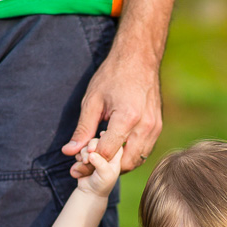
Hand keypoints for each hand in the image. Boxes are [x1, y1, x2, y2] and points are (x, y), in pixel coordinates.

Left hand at [63, 48, 161, 178]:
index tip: (79, 161)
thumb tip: (69, 152)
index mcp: (126, 118)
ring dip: (119, 164)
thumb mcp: (92, 101)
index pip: (107, 153)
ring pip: (137, 161)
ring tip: (103, 154)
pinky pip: (144, 151)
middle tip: (90, 162)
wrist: (139, 58)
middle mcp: (144, 126)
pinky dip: (130, 155)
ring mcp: (154, 128)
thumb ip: (82, 129)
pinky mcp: (158, 127)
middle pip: (124, 163)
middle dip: (105, 168)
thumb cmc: (113, 75)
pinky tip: (116, 147)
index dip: (90, 161)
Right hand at [76, 138, 122, 196]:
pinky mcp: (84, 157)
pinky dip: (78, 157)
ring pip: (86, 146)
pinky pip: (78, 152)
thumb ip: (100, 163)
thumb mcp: (105, 174)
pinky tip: (80, 164)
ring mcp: (94, 154)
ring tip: (85, 162)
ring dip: (83, 153)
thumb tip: (91, 154)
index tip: (100, 136)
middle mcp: (105, 152)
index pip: (114, 141)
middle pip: (98, 141)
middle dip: (91, 145)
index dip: (107, 138)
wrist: (90, 192)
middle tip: (89, 152)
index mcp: (115, 155)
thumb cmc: (102, 183)